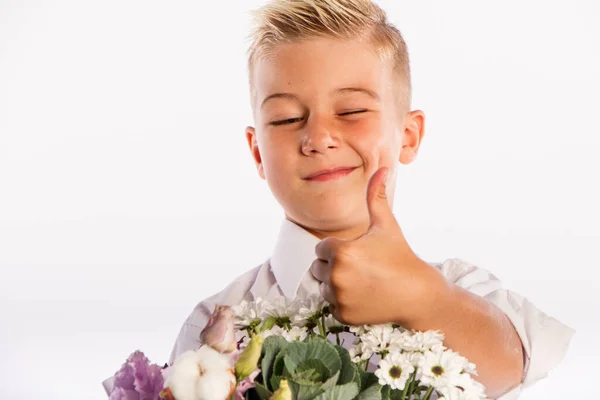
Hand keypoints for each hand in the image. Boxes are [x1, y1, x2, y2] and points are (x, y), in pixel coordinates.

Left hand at [310, 167, 448, 326]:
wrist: (417, 294)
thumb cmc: (400, 256)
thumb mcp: (386, 225)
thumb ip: (376, 196)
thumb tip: (383, 168)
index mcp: (340, 251)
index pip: (322, 249)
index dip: (339, 249)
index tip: (360, 253)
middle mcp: (335, 276)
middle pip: (319, 268)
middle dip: (335, 267)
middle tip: (363, 268)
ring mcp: (338, 298)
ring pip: (324, 287)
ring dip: (337, 285)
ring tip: (363, 282)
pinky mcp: (343, 316)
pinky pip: (332, 306)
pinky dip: (343, 303)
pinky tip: (364, 297)